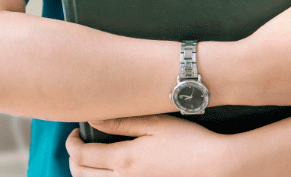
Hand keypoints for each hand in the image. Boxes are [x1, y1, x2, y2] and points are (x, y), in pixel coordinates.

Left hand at [66, 116, 233, 176]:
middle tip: (79, 146)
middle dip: (73, 160)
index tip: (74, 134)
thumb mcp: (155, 124)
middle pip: (81, 175)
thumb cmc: (190, 142)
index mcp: (124, 160)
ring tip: (92, 161)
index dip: (71, 143)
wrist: (219, 168)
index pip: (81, 155)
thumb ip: (121, 122)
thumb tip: (92, 118)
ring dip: (86, 174)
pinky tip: (111, 173)